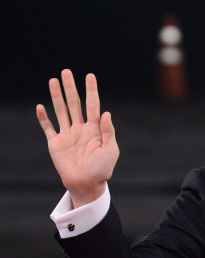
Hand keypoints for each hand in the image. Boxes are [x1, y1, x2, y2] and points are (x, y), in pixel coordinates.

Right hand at [36, 69, 118, 207]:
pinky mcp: (56, 144)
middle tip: (66, 72)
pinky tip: (41, 106)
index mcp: (94, 129)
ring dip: (57, 96)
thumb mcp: (110, 151)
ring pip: (61, 111)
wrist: (87, 185)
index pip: (92, 105)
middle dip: (70, 88)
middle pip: (74, 104)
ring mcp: (67, 135)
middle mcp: (80, 129)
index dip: (91, 90)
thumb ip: (108, 132)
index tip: (90, 76)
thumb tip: (105, 113)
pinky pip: (49, 128)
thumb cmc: (102, 170)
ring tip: (53, 80)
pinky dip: (44, 118)